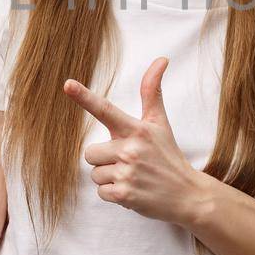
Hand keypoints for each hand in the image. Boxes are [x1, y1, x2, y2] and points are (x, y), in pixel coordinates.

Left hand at [64, 57, 208, 226]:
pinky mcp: (124, 195)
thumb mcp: (160, 123)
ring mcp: (127, 173)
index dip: (84, 97)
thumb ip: (152, 92)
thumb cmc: (168, 155)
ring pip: (95, 173)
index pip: (106, 110)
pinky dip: (113, 194)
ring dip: (109, 177)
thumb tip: (161, 59)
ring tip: (133, 177)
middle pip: (90, 152)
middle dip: (104, 159)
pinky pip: (100, 192)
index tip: (68, 84)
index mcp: (137, 129)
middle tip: (128, 162)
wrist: (187, 194)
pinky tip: (132, 190)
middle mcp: (131, 149)